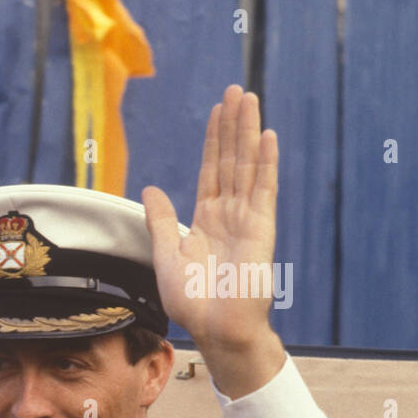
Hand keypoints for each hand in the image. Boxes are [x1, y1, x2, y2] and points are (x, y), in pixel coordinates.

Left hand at [143, 85, 286, 396]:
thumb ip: (161, 221)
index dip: (213, 141)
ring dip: (248, 132)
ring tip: (249, 98)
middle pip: (231, 160)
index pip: (211, 170)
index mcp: (206, 220)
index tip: (216, 111)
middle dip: (233, 125)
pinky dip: (265, 162)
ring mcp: (247, 219)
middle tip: (235, 90)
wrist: (215, 328)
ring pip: (247, 166)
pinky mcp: (261, 228)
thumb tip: (150, 189)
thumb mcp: (167, 254)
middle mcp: (229, 214)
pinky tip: (267, 136)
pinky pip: (263, 189)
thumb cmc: (191, 300)